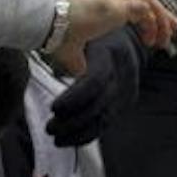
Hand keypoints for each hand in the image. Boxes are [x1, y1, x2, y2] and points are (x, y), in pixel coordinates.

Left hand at [47, 24, 143, 145]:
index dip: (73, 98)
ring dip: (77, 133)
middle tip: (49, 128)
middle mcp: (123, 76)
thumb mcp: (85, 37)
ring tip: (55, 138)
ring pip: (103, 120)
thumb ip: (70, 54)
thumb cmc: (96, 37)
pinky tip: (68, 140)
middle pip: (98, 106)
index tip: (53, 108)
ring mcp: (127, 92)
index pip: (94, 82)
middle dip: (72, 121)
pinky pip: (106, 124)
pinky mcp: (126, 104)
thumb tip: (46, 65)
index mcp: (110, 55)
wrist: (129, 40)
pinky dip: (86, 134)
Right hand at [49, 0, 174, 74]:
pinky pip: (146, 10)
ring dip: (161, 19)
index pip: (127, 2)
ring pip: (148, 0)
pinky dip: (154, 23)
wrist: (48, 22)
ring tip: (165, 41)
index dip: (143, 15)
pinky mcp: (117, 4)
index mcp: (97, 0)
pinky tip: (153, 40)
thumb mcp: (69, 49)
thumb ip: (78, 60)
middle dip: (161, 13)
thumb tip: (80, 73)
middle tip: (174, 27)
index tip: (153, 31)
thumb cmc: (53, 34)